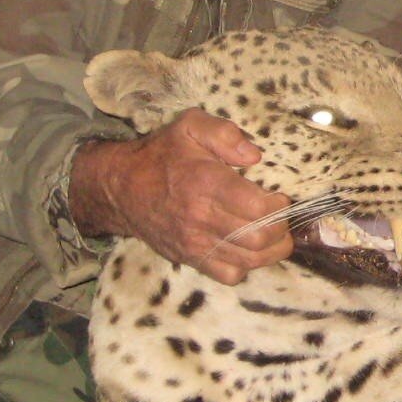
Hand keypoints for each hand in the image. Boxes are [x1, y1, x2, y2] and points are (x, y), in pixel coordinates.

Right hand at [70, 111, 292, 284]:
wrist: (120, 188)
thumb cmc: (160, 155)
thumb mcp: (189, 126)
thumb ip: (224, 133)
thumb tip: (254, 156)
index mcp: (207, 183)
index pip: (258, 208)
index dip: (278, 205)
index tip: (279, 196)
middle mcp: (202, 218)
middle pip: (259, 238)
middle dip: (281, 229)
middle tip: (281, 216)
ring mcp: (196, 243)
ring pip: (249, 261)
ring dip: (271, 250)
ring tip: (273, 233)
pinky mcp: (191, 259)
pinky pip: (229, 276)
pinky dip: (246, 266)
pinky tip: (246, 247)